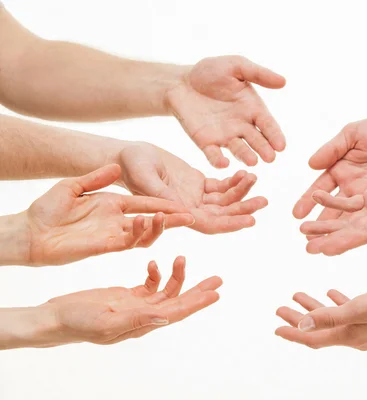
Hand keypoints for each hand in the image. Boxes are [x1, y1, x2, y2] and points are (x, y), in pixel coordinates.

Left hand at [25, 164, 193, 265]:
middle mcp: (117, 221)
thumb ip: (96, 178)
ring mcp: (113, 234)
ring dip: (160, 226)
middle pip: (152, 220)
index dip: (164, 203)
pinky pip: (130, 242)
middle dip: (173, 219)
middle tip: (191, 216)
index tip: (182, 202)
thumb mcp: (73, 186)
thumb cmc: (46, 209)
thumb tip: (116, 167)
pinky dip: (141, 233)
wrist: (30, 231)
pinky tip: (146, 222)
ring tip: (170, 217)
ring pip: (145, 234)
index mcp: (113, 205)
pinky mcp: (105, 246)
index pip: (145, 203)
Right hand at [40, 256, 220, 345]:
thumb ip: (138, 318)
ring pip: (166, 290)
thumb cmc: (78, 322)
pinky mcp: (128, 296)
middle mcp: (144, 315)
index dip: (197, 302)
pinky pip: (150, 284)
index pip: (176, 312)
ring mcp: (137, 305)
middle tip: (218, 279)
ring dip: (176, 275)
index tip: (215, 294)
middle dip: (198, 290)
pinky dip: (156, 273)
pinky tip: (153, 262)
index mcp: (142, 323)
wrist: (57, 318)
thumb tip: (166, 316)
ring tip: (181, 258)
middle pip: (178, 301)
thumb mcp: (107, 321)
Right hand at [117, 142, 266, 233]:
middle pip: (222, 214)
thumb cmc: (130, 165)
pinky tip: (245, 173)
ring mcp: (194, 197)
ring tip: (256, 179)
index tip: (250, 221)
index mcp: (178, 213)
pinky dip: (233, 181)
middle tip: (263, 201)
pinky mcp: (198, 184)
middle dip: (243, 208)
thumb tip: (184, 213)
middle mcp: (189, 209)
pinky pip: (221, 186)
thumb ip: (162, 195)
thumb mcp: (145, 177)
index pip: (208, 224)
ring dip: (241, 192)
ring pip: (224, 200)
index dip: (229, 224)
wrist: (127, 154)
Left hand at [166, 55, 285, 167]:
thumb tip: (283, 81)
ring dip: (245, 156)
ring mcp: (224, 136)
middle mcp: (242, 125)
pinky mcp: (206, 142)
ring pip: (238, 149)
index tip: (281, 146)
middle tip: (270, 158)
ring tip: (252, 162)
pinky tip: (223, 163)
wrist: (180, 82)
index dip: (274, 135)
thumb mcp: (236, 66)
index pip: (267, 124)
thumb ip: (258, 74)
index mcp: (252, 109)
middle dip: (264, 149)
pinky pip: (213, 154)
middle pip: (256, 140)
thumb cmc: (210, 72)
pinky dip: (218, 160)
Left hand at [275, 285, 366, 350]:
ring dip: (315, 309)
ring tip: (298, 296)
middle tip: (280, 309)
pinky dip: (336, 304)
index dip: (293, 332)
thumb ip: (330, 317)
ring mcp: (366, 328)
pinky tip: (331, 293)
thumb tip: (302, 326)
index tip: (275, 327)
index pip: (314, 338)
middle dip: (298, 320)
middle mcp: (356, 336)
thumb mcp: (360, 308)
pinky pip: (348, 313)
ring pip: (333, 320)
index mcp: (350, 336)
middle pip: (319, 330)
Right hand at [292, 116, 366, 254]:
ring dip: (336, 235)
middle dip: (320, 227)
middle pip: (332, 211)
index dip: (308, 202)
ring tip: (321, 249)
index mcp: (340, 172)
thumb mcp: (354, 134)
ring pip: (349, 221)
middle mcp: (351, 190)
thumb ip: (333, 148)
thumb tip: (311, 164)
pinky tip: (347, 243)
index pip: (320, 190)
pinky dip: (359, 233)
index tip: (297, 215)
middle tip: (306, 241)